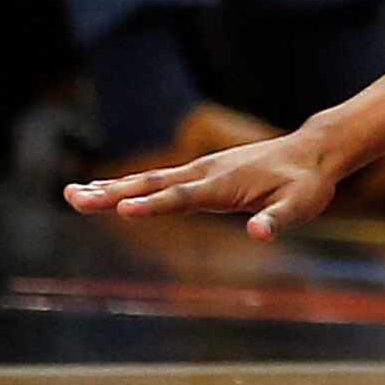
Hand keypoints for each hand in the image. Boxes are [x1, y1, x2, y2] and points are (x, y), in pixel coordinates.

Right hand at [63, 125, 344, 239]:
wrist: (313, 152)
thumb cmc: (308, 183)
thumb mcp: (302, 205)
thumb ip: (279, 220)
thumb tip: (259, 232)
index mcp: (224, 183)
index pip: (182, 196)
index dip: (154, 205)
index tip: (123, 209)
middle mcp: (204, 173)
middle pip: (151, 185)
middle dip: (112, 193)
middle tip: (73, 198)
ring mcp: (200, 171)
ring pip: (148, 180)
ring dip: (110, 188)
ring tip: (71, 195)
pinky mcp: (200, 174)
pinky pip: (158, 182)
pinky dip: (128, 187)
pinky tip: (106, 194)